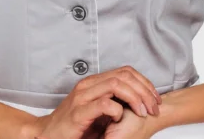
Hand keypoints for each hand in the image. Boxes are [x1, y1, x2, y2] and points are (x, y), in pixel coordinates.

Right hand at [28, 66, 161, 138]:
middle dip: (145, 90)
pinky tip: (119, 118)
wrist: (48, 135)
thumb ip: (113, 100)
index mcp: (95, 82)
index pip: (126, 71)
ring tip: (143, 111)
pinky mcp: (79, 112)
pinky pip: (104, 104)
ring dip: (136, 98)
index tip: (154, 98)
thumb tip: (137, 100)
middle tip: (154, 107)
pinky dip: (118, 110)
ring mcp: (83, 96)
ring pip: (117, 84)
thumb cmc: (74, 125)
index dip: (144, 83)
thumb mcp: (98, 109)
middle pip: (125, 75)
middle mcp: (89, 85)